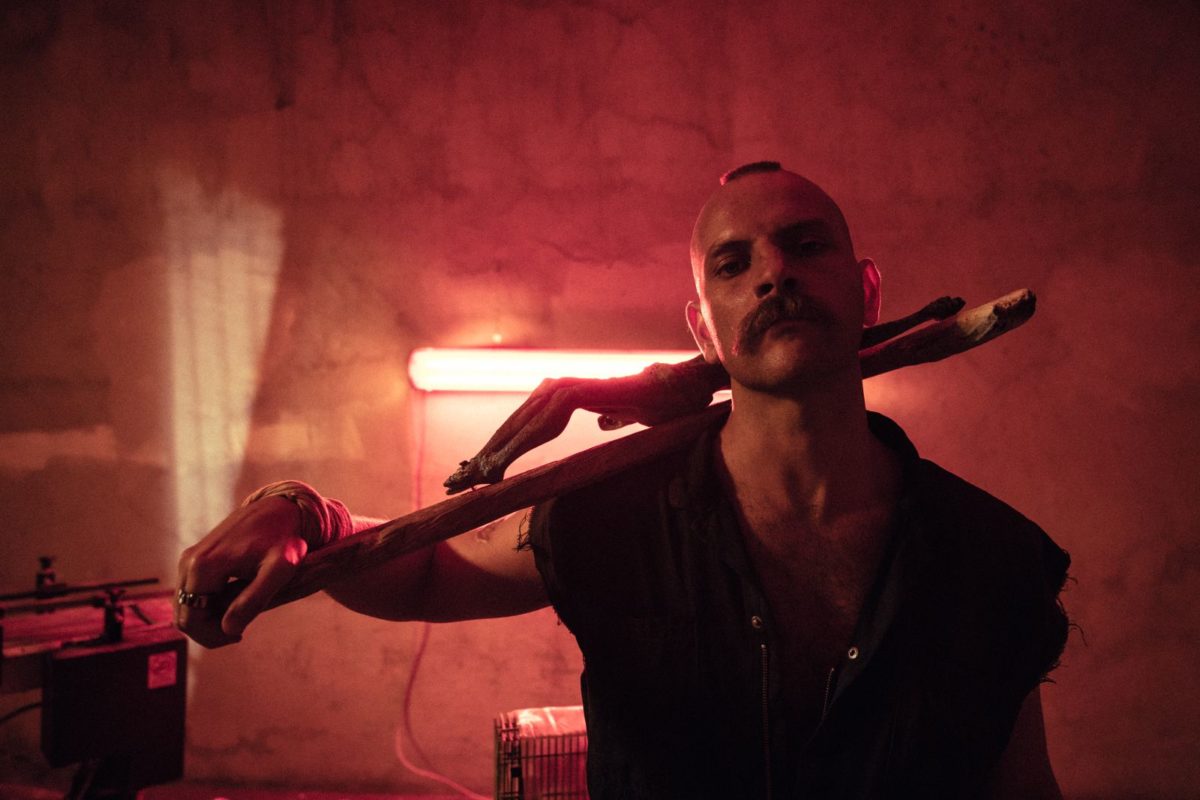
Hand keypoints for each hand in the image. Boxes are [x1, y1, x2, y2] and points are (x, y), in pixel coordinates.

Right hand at [175, 496, 307, 648]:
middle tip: (240, 630)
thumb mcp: (278, 570)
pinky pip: (191, 592)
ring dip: (208, 619)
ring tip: (240, 615)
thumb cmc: (284, 538)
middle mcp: (188, 561)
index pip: (191, 621)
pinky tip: (234, 602)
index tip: (240, 635)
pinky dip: (207, 605)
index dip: (212, 637)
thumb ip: (253, 600)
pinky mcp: (194, 557)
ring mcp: (188, 558)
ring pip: (186, 606)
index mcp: (203, 567)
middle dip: (209, 631)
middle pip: (184, 616)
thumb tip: (228, 630)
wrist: (279, 509)